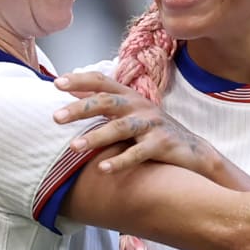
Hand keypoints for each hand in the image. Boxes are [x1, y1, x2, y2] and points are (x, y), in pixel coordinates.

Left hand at [53, 71, 216, 175]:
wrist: (193, 151)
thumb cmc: (154, 131)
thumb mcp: (130, 112)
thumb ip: (103, 101)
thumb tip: (71, 88)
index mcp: (129, 97)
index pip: (102, 81)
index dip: (80, 80)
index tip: (56, 83)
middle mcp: (139, 106)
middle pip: (107, 102)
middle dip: (80, 108)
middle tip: (56, 117)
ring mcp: (152, 124)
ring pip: (120, 128)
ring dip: (95, 137)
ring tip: (73, 147)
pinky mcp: (163, 144)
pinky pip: (138, 153)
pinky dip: (120, 161)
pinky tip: (103, 169)